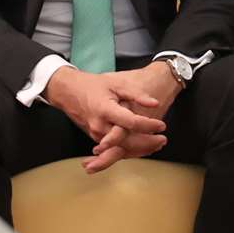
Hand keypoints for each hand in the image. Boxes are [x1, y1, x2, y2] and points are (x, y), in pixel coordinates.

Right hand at [42, 66, 166, 142]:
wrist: (69, 92)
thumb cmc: (94, 85)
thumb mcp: (117, 82)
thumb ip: (136, 94)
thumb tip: (155, 103)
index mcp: (105, 110)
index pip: (130, 122)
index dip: (148, 125)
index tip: (162, 125)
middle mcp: (99, 126)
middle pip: (126, 142)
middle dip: (147, 144)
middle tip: (163, 139)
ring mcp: (96, 135)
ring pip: (120, 149)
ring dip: (140, 149)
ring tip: (157, 145)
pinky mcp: (96, 138)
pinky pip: (114, 148)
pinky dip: (130, 149)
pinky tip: (144, 148)